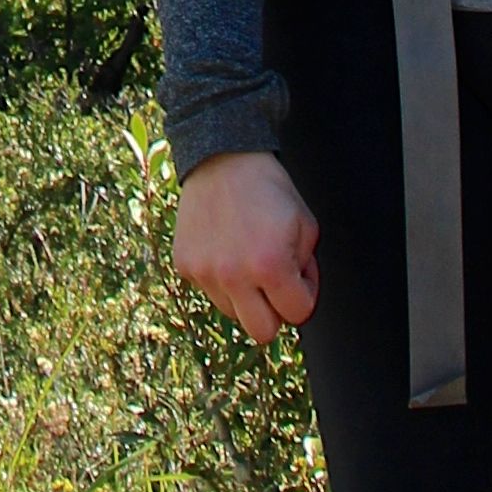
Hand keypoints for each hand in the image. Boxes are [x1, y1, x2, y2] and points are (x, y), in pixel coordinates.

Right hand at [175, 152, 320, 341]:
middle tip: (275, 285)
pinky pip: (209, 290)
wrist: (222, 158)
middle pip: (262, 332)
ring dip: (245, 295)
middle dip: (275, 312)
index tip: (299, 275)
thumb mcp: (306, 225)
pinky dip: (220, 278)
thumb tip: (294, 294)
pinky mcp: (185, 265)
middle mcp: (233, 275)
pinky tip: (225, 247)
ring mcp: (205, 272)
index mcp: (269, 266)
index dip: (305, 294)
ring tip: (247, 259)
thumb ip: (305, 267)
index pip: (297, 314)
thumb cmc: (269, 189)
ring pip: (233, 313)